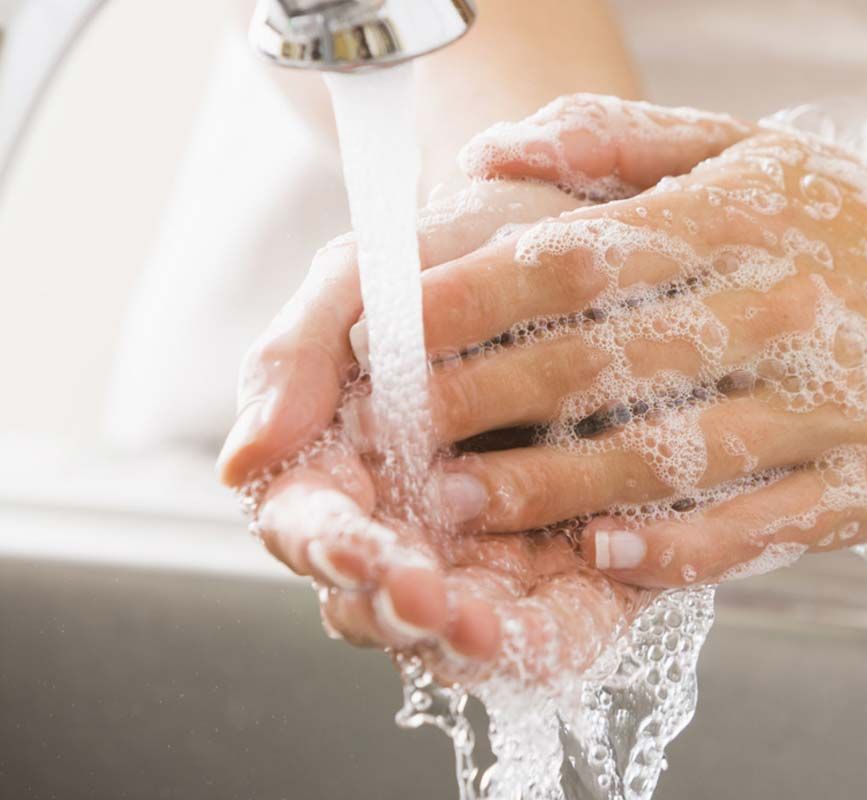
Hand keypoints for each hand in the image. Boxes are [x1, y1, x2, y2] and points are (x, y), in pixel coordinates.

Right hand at [216, 96, 751, 679]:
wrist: (557, 249)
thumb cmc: (446, 262)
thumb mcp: (364, 280)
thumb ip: (295, 357)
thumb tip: (242, 462)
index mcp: (337, 464)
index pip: (311, 527)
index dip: (329, 546)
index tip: (357, 549)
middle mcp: (402, 520)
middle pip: (376, 598)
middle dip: (396, 608)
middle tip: (426, 604)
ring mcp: (479, 546)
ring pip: (452, 626)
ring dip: (460, 639)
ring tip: (481, 631)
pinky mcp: (564, 560)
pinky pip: (546, 624)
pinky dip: (543, 641)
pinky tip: (544, 639)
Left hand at [415, 98, 866, 589]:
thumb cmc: (852, 220)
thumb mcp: (748, 151)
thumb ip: (620, 144)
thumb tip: (492, 151)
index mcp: (742, 218)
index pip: (582, 257)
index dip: (474, 296)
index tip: (388, 329)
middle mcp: (785, 305)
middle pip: (612, 360)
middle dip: (491, 400)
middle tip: (399, 436)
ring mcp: (837, 400)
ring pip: (678, 451)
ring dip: (562, 485)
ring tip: (465, 505)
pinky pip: (769, 520)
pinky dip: (688, 543)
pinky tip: (610, 553)